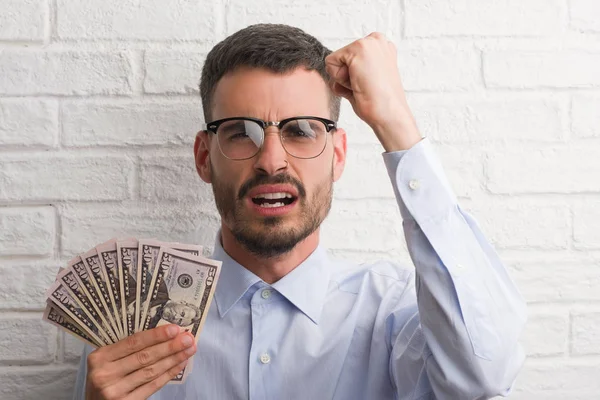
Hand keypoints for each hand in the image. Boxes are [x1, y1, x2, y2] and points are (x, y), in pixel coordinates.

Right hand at [85, 324, 195, 398]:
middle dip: (170, 346)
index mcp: (100, 357)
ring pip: (151, 371)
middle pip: (145, 357)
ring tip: (188, 350)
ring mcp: (114, 391)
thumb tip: (161, 334)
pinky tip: (179, 364)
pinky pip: (152, 386)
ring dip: (173, 359)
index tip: (174, 329)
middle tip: (188, 338)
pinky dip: (168, 374)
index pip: (133, 342)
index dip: (156, 335)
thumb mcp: (107, 361)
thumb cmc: (104, 377)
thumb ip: (126, 349)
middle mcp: (105, 374)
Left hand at [325, 32, 420, 150]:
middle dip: (346, 76)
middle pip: (340, 58)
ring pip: (335, 60)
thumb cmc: (380, 104)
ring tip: (363, 85)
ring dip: (343, 78)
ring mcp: (369, 42)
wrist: (389, 114)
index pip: (349, 59)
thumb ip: (352, 74)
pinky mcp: (359, 48)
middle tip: (365, 86)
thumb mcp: (366, 82)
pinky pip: (330, 63)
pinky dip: (339, 78)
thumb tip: (336, 81)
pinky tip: (358, 83)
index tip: (369, 84)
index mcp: (381, 48)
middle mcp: (376, 40)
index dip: (353, 76)